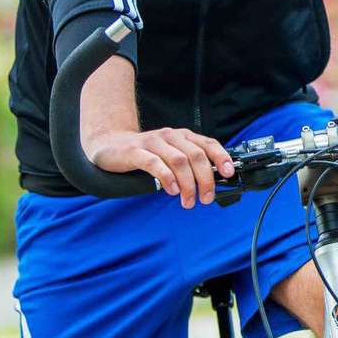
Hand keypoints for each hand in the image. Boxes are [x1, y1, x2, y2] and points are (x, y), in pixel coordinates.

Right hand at [86, 128, 234, 206]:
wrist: (108, 145)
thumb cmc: (144, 153)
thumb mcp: (170, 154)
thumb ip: (188, 163)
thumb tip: (211, 182)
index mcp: (182, 137)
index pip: (208, 143)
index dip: (221, 157)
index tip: (228, 173)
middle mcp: (170, 137)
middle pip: (196, 155)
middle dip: (206, 179)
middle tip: (207, 197)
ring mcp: (152, 143)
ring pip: (179, 161)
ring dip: (188, 183)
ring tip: (189, 200)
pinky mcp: (135, 152)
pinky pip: (155, 164)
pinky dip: (167, 178)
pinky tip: (171, 190)